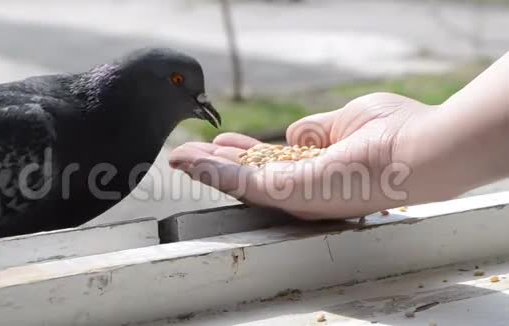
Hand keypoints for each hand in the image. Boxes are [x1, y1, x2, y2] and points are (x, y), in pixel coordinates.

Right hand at [169, 93, 448, 218]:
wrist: (420, 149)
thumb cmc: (394, 132)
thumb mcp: (344, 122)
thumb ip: (314, 131)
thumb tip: (293, 134)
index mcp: (315, 171)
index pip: (269, 163)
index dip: (242, 152)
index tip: (221, 141)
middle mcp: (302, 188)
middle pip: (248, 176)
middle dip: (215, 165)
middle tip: (185, 154)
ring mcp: (295, 193)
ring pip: (238, 182)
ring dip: (204, 169)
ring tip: (177, 158)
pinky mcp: (291, 192)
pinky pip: (243, 182)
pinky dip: (212, 172)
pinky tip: (189, 161)